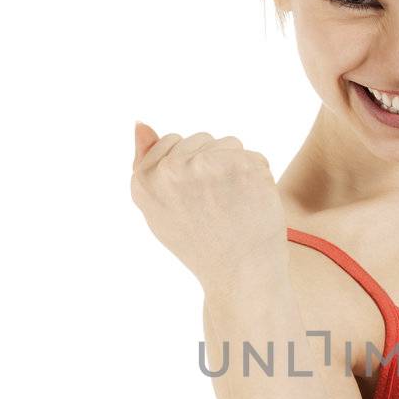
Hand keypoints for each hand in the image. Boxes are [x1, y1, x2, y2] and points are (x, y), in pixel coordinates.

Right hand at [130, 122, 288, 296]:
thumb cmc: (202, 245)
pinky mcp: (242, 166)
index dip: (189, 170)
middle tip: (216, 208)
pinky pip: (255, 157)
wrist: (241, 276)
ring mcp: (207, 165)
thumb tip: (140, 122)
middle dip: (213, 166)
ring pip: (229, 144)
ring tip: (234, 206)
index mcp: (144, 180)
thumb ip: (146, 165)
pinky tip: (252, 205)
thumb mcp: (160, 209)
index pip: (172, 141)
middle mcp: (171, 170)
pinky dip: (259, 178)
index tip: (194, 201)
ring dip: (237, 169)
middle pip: (201, 140)